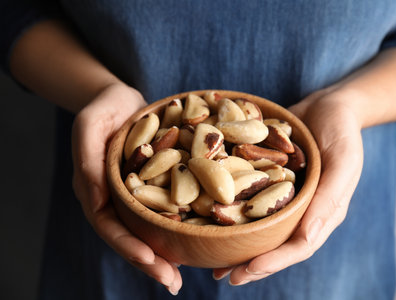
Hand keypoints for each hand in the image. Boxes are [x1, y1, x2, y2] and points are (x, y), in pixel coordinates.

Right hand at [71, 83, 181, 294]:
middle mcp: (115, 199)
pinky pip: (165, 212)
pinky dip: (176, 230)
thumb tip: (96, 200)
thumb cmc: (103, 107)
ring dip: (164, 255)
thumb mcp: (91, 126)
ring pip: (148, 231)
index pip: (109, 226)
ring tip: (182, 276)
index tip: (151, 259)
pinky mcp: (154, 187)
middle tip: (173, 283)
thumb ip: (89, 161)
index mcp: (96, 190)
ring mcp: (135, 196)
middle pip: (131, 237)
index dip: (127, 245)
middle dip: (150, 262)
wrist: (122, 99)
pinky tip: (195, 242)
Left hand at [213, 89, 363, 284]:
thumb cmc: (342, 131)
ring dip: (238, 245)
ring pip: (259, 227)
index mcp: (321, 213)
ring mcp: (282, 196)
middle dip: (250, 263)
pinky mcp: (267, 179)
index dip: (273, 263)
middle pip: (274, 244)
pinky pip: (249, 198)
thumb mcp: (343, 161)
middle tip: (223, 275)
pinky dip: (231, 210)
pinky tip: (209, 217)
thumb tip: (307, 240)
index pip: (298, 247)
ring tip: (212, 261)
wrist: (329, 105)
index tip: (245, 272)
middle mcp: (300, 210)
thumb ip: (329, 199)